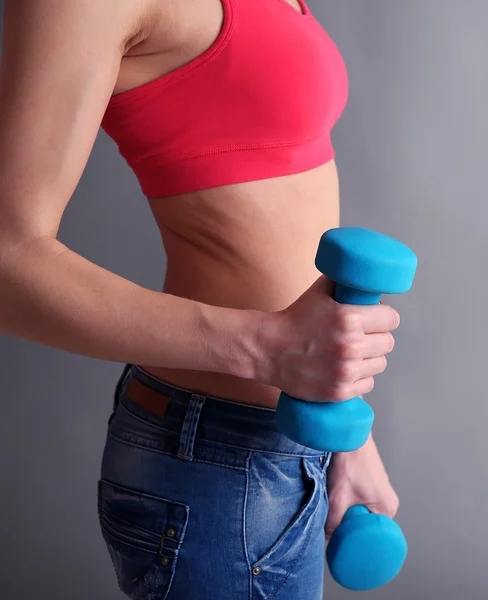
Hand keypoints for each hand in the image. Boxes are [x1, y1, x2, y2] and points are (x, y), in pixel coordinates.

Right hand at [255, 275, 399, 401]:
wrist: (268, 349)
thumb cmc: (294, 319)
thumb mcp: (318, 291)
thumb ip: (342, 280)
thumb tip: (361, 270)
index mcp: (349, 318)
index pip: (391, 319)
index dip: (384, 317)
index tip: (377, 319)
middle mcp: (350, 345)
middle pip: (388, 343)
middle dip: (377, 337)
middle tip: (363, 336)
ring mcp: (345, 371)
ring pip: (380, 364)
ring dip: (370, 358)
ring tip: (353, 353)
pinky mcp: (339, 391)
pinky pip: (367, 384)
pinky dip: (359, 378)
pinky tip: (346, 369)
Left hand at [325, 434, 399, 539]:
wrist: (348, 435)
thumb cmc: (349, 462)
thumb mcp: (338, 498)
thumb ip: (333, 522)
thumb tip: (329, 538)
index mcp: (388, 508)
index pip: (371, 534)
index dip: (354, 536)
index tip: (340, 535)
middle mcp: (388, 500)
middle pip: (365, 522)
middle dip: (349, 521)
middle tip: (335, 515)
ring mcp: (381, 489)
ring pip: (361, 509)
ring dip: (347, 508)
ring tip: (337, 498)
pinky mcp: (372, 481)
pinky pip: (360, 498)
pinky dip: (349, 497)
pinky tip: (340, 489)